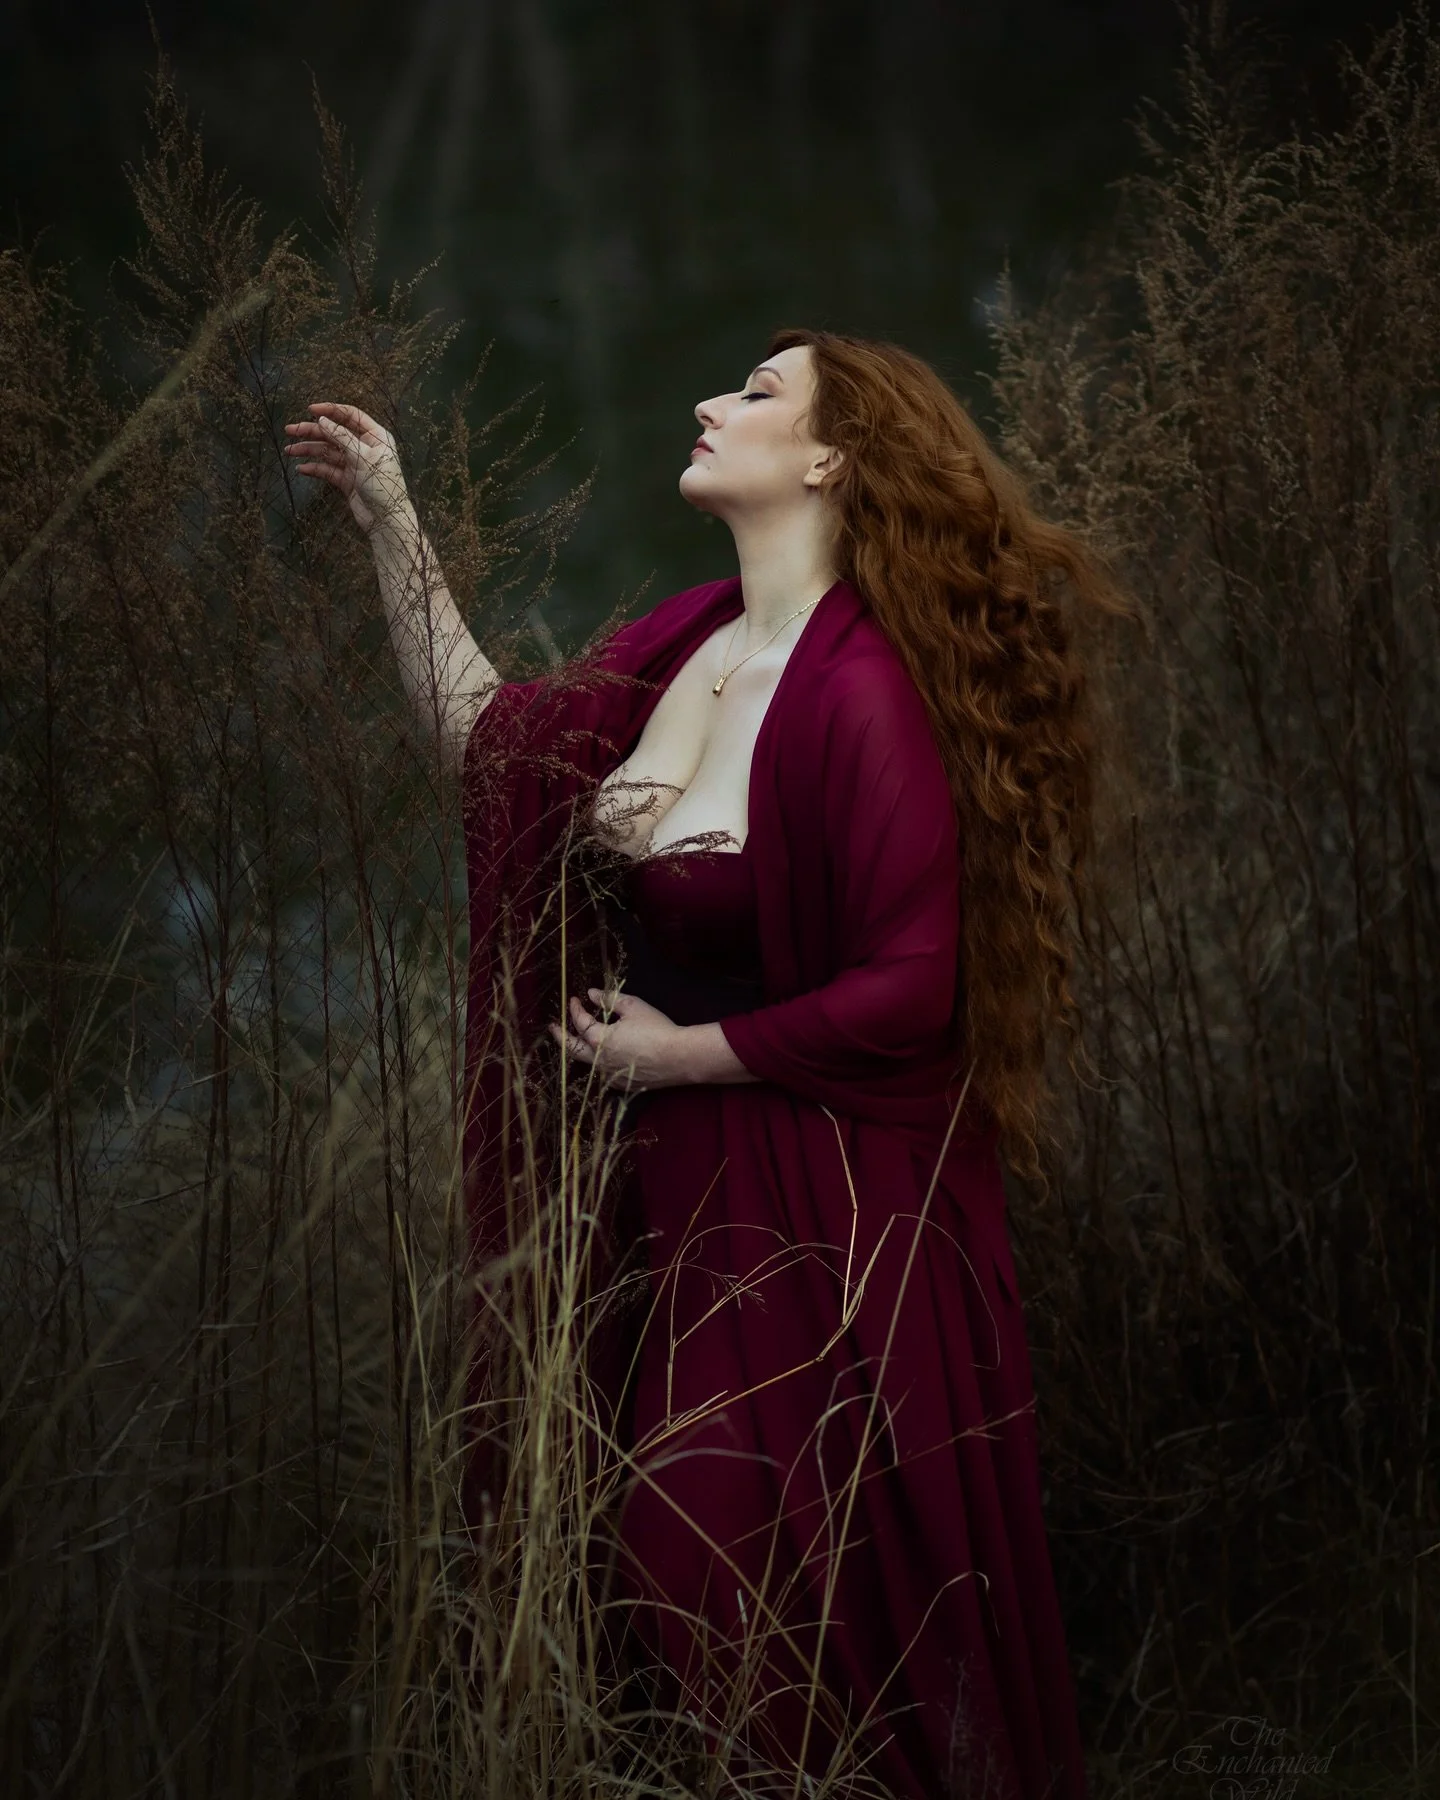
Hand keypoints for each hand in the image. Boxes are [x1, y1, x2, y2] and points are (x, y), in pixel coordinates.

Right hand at [284, 401, 410, 534]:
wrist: (386, 520)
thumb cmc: (382, 485)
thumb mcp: (362, 456)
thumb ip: (341, 437)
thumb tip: (322, 421)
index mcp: (375, 436)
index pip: (350, 416)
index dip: (330, 411)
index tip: (310, 410)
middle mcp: (364, 447)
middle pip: (334, 433)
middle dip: (311, 431)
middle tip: (290, 430)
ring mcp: (354, 464)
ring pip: (327, 451)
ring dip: (308, 450)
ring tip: (289, 451)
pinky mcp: (347, 480)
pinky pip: (327, 470)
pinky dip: (315, 468)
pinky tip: (301, 469)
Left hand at [549, 987, 693, 1092]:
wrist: (680, 1057)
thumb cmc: (657, 1029)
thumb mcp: (633, 1006)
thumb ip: (610, 999)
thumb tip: (591, 994)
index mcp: (600, 1040)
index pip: (580, 1023)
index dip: (575, 1009)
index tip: (574, 999)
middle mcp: (600, 1060)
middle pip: (572, 1049)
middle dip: (560, 1036)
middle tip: (553, 1027)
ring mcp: (610, 1075)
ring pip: (587, 1063)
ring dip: (580, 1049)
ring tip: (577, 1040)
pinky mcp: (622, 1084)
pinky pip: (603, 1072)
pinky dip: (598, 1061)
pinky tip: (603, 1055)